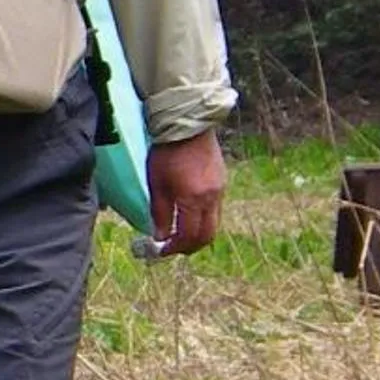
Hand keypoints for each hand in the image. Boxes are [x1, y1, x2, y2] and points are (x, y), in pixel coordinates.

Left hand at [144, 131, 226, 256]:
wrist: (188, 128)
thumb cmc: (167, 154)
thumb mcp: (157, 185)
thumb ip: (159, 213)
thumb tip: (159, 236)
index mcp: (193, 200)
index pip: (188, 236)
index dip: (175, 248)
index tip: (161, 251)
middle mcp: (211, 198)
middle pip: (207, 235)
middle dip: (189, 247)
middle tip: (173, 249)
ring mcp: (220, 191)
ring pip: (214, 224)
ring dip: (198, 234)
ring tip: (179, 234)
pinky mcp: (222, 183)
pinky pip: (216, 210)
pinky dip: (203, 219)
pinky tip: (189, 215)